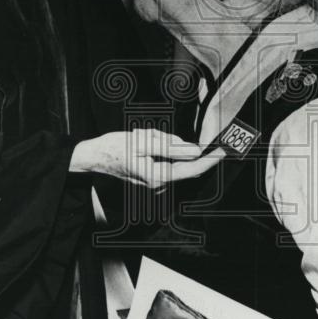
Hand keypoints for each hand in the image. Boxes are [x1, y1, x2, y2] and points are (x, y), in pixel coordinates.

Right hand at [69, 129, 224, 188]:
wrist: (94, 156)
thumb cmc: (115, 147)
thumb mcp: (143, 141)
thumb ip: (171, 147)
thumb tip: (195, 151)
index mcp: (158, 176)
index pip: (192, 169)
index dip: (209, 159)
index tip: (223, 150)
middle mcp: (159, 183)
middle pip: (182, 161)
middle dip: (174, 145)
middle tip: (151, 135)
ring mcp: (155, 181)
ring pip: (173, 159)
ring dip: (163, 145)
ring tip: (140, 139)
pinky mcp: (152, 177)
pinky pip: (164, 160)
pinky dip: (158, 149)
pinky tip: (140, 144)